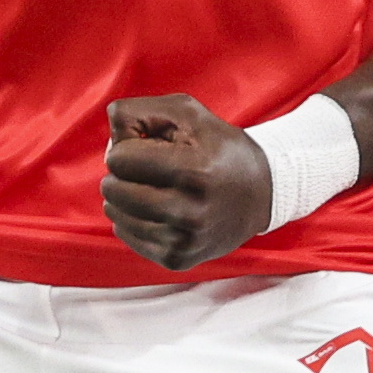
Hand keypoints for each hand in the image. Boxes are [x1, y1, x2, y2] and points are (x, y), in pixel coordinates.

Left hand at [101, 94, 271, 272]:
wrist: (262, 193)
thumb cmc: (218, 148)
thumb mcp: (186, 113)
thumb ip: (138, 113)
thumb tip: (110, 139)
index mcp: (193, 171)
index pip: (119, 159)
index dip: (127, 148)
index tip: (147, 148)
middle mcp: (189, 211)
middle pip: (113, 189)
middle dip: (122, 174)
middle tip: (147, 170)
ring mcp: (183, 240)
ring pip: (116, 215)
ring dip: (123, 197)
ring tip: (151, 188)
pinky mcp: (177, 259)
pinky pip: (126, 237)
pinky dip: (131, 220)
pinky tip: (154, 209)